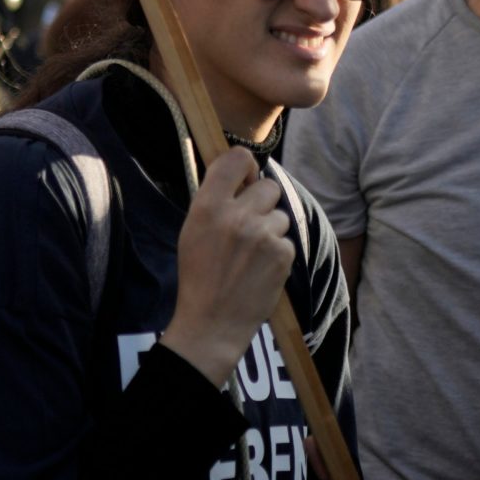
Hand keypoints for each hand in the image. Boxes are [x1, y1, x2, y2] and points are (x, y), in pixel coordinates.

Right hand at [159, 148, 293, 386]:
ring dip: (271, 229)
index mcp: (208, 206)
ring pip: (281, 216)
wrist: (213, 320)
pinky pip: (287, 240)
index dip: (245, 165)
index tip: (244, 177)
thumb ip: (213, 200)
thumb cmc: (199, 274)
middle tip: (249, 221)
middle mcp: (237, 215)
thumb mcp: (192, 230)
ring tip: (253, 252)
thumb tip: (237, 177)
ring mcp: (263, 235)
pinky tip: (261, 267)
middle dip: (262, 201)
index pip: (237, 159)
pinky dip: (278, 252)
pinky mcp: (282, 255)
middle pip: (269, 186)